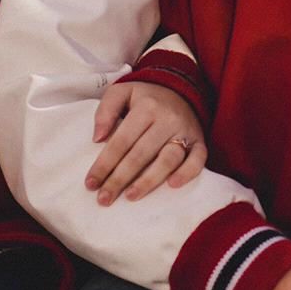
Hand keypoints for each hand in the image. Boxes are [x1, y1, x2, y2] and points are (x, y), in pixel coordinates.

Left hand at [86, 81, 208, 204]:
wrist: (181, 90)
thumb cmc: (145, 97)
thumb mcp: (122, 92)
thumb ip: (106, 110)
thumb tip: (97, 138)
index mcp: (146, 107)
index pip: (121, 141)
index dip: (104, 164)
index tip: (90, 184)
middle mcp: (167, 119)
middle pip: (141, 154)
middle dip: (120, 179)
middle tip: (104, 198)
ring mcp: (185, 132)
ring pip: (168, 159)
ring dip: (149, 181)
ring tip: (130, 196)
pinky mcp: (200, 142)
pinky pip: (198, 159)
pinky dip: (187, 173)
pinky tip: (172, 185)